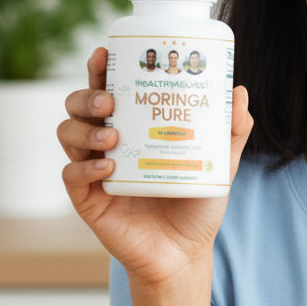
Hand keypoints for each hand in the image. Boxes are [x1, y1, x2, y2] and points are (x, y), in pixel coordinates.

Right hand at [57, 47, 253, 284]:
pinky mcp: (88, 200)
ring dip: (84, 130)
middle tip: (110, 101)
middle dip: (87, 96)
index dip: (100, 69)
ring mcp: (94, 170)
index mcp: (133, 128)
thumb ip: (231, 131)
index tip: (105, 53)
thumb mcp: (220, 164)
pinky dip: (85, 167)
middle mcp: (108, 144)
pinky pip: (72, 177)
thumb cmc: (197, 204)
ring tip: (112, 137)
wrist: (185, 253)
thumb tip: (239, 91)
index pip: (108, 89)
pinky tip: (108, 166)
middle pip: (78, 106)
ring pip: (67, 134)